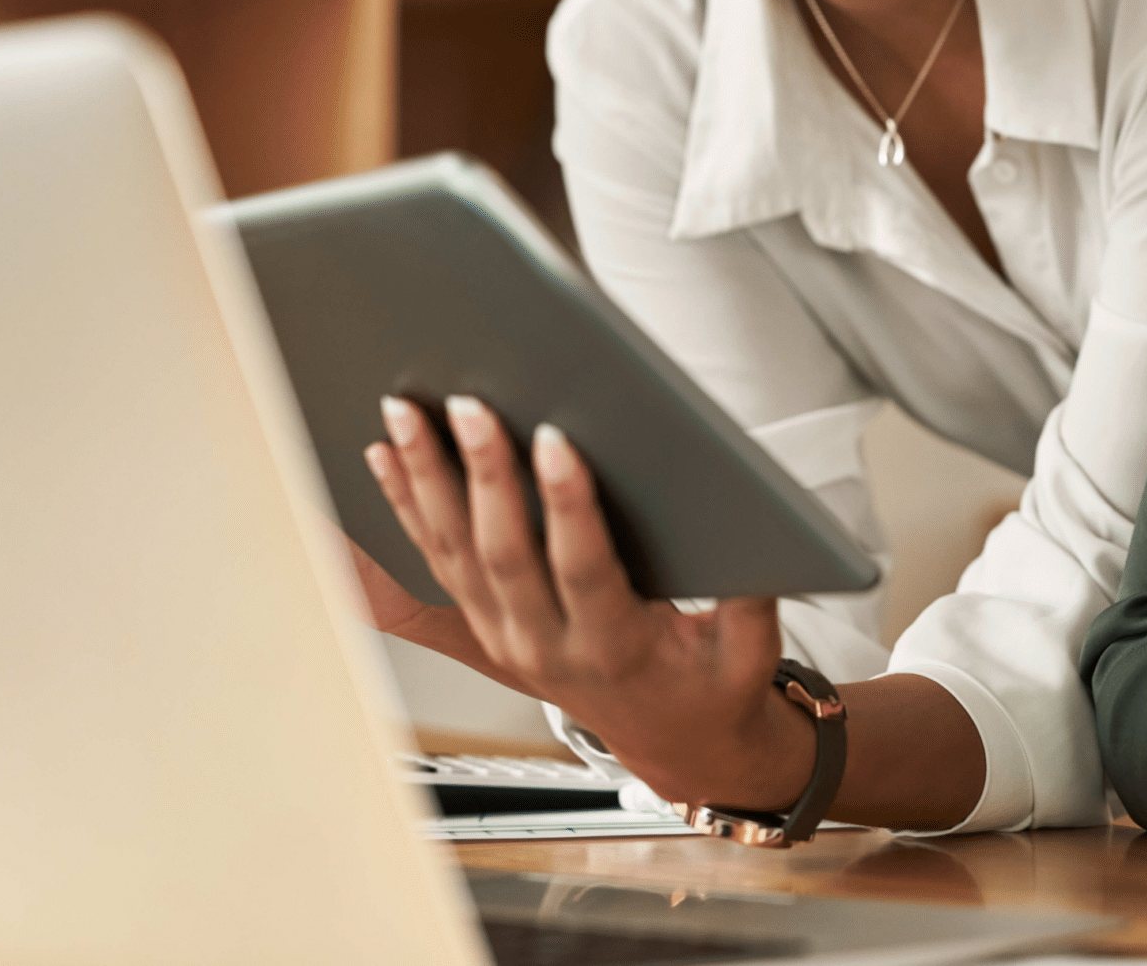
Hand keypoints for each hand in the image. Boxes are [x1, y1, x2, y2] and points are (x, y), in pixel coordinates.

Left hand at [365, 396, 813, 811]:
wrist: (674, 743)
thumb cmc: (710, 689)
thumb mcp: (750, 655)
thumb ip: (752, 600)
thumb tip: (760, 530)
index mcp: (615, 647)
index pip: (583, 569)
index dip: (568, 505)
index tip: (559, 441)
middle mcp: (545, 646)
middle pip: (503, 554)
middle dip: (484, 473)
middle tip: (473, 404)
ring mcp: (505, 636)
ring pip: (454, 553)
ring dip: (427, 478)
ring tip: (406, 410)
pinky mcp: (485, 623)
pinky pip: (435, 560)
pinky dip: (406, 505)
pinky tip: (386, 456)